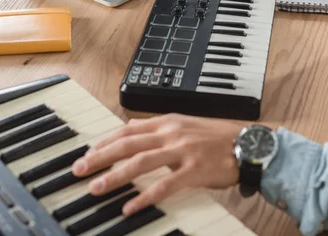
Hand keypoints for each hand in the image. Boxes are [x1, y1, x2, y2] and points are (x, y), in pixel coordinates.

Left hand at [72, 114, 242, 215]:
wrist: (248, 144)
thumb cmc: (218, 137)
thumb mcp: (186, 125)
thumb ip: (160, 128)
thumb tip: (132, 129)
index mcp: (169, 121)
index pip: (128, 129)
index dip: (105, 141)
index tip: (88, 153)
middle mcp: (172, 133)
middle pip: (128, 144)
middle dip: (100, 157)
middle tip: (79, 169)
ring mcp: (183, 151)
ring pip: (141, 162)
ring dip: (115, 176)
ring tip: (96, 188)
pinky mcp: (195, 170)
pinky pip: (165, 185)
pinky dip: (145, 196)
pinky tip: (130, 206)